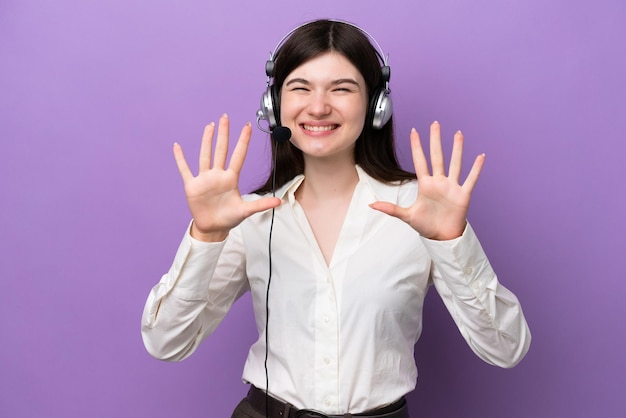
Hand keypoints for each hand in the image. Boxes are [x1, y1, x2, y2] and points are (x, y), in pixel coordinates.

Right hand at [173, 114, 280, 241]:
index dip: (243, 141)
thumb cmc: (229, 218)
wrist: (213, 228)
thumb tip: (279, 202)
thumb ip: (261, 205)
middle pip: (221, 150)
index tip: (247, 126)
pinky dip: (180, 159)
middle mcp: (218, 175)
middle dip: (224, 133)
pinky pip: (185, 169)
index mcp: (231, 179)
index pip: (238, 155)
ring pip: (205, 155)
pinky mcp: (192, 186)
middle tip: (225, 117)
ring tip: (209, 126)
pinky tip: (177, 147)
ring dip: (207, 140)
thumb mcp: (246, 211)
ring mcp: (204, 179)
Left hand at [370, 121, 484, 239]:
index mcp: (425, 185)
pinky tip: (480, 156)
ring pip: (455, 164)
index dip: (417, 147)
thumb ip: (390, 209)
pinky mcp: (463, 195)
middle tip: (435, 124)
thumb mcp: (406, 216)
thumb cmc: (426, 225)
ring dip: (457, 149)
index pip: (420, 161)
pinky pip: (471, 179)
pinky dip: (476, 169)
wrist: (442, 236)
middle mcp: (439, 182)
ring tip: (458, 134)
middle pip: (437, 157)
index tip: (414, 132)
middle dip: (435, 140)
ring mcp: (451, 187)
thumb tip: (371, 204)